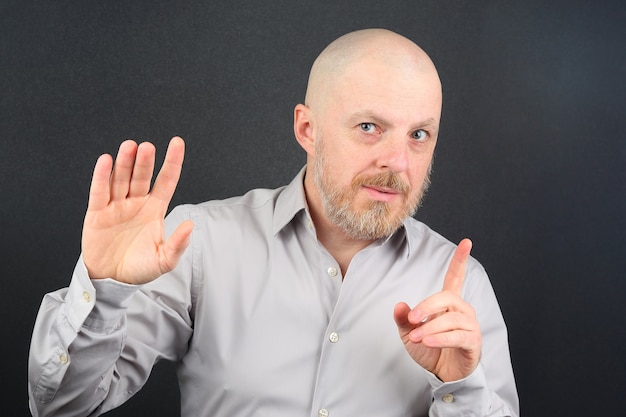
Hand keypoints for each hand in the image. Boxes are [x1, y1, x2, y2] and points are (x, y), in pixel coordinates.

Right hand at [81, 137, 193, 283]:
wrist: (112, 281)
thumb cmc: (139, 269)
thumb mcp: (164, 261)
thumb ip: (177, 245)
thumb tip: (190, 225)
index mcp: (155, 210)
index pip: (166, 181)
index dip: (172, 162)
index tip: (177, 142)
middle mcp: (136, 203)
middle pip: (141, 176)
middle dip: (144, 161)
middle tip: (147, 147)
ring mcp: (116, 206)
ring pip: (121, 179)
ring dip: (125, 163)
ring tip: (129, 146)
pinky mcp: (97, 213)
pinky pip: (99, 192)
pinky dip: (101, 176)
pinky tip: (105, 161)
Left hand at [393, 238, 480, 381]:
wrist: (443, 374)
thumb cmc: (430, 349)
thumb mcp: (410, 333)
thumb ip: (404, 319)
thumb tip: (399, 305)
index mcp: (448, 303)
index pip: (455, 277)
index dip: (460, 260)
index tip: (467, 242)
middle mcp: (462, 310)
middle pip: (447, 297)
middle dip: (427, 307)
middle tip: (412, 319)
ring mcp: (470, 325)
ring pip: (450, 319)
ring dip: (430, 328)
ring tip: (416, 337)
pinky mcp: (473, 342)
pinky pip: (457, 336)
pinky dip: (440, 338)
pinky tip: (427, 342)